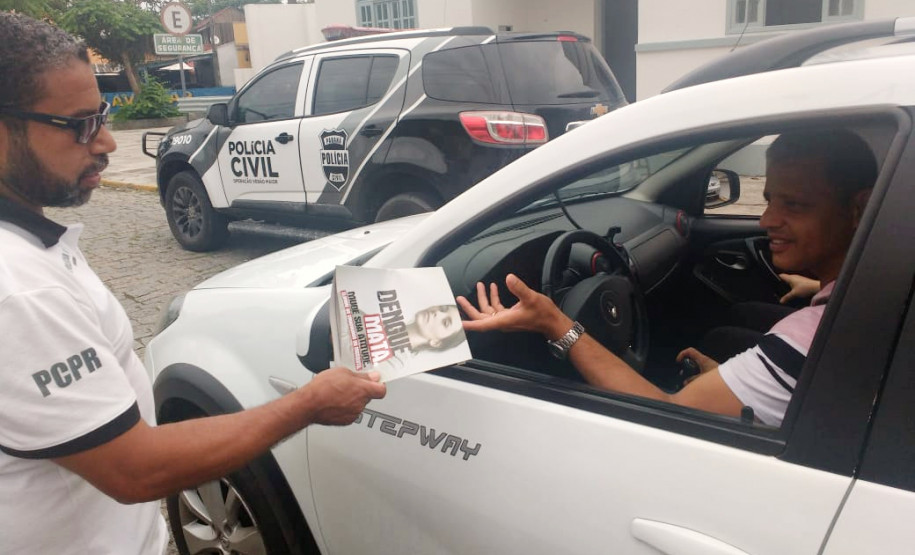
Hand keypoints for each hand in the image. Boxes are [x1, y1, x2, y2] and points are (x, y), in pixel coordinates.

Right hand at [303, 367, 385, 425]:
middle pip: (368, 396)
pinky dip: (345, 408)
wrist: (308, 404)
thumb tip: (373, 377)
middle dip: (362, 390)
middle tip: (350, 384)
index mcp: (363, 390)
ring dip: (352, 399)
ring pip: (359, 404)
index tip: (375, 381)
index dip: (379, 385)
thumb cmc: (322, 388)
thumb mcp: (343, 372)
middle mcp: (361, 404)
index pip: (381, 390)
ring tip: (338, 393)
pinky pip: (350, 412)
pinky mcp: (346, 421)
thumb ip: (361, 376)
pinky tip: (335, 402)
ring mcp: (354, 413)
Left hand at [456, 273, 572, 339]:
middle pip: (480, 317)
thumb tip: (509, 278)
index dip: (467, 323)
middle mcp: (502, 321)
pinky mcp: (510, 316)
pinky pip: (496, 308)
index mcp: (503, 320)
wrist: (553, 322)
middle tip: (459, 299)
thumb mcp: (531, 298)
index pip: (481, 324)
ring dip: (482, 299)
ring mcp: (505, 319)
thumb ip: (519, 288)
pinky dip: (493, 299)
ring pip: (487, 311)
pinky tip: (493, 288)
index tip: (456, 322)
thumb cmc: (543, 314)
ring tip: (480, 285)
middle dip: (469, 307)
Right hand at [676, 347, 717, 383]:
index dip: (682, 354)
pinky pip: (700, 370)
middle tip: (683, 372)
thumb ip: (692, 380)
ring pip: (696, 365)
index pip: (690, 351)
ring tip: (690, 379)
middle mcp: (704, 361)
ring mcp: (708, 365)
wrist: (730, 379)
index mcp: (702, 359)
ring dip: (691, 371)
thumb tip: (686, 382)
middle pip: (691, 359)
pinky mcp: (710, 370)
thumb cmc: (718, 376)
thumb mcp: (702, 378)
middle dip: (686, 365)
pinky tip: (697, 382)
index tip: (678, 361)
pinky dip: (696, 375)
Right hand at [778, 273, 819, 303]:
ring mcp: (799, 278)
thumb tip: (781, 301)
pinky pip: (795, 281)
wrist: (816, 287)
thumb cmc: (805, 288)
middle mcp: (794, 276)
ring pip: (790, 279)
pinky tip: (793, 290)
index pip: (781, 275)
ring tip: (785, 290)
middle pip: (785, 277)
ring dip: (788, 284)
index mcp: (790, 277)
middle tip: (778, 288)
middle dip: (781, 282)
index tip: (773, 283)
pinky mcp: (802, 280)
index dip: (776, 278)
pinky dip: (792, 285)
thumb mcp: (794, 294)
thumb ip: (786, 297)